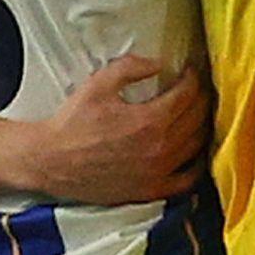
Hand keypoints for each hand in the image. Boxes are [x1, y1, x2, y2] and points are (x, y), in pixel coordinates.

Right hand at [21, 54, 208, 205]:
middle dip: (202, 98)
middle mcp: (161, 148)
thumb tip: (158, 63)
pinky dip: (198, 166)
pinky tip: (196, 154)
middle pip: (197, 118)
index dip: (194, 78)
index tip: (191, 71)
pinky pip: (188, 180)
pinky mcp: (151, 190)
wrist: (51, 161)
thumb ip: (130, 68)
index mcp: (151, 120)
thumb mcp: (98, 85)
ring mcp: (159, 172)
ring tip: (199, 114)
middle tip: (198, 88)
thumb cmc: (72, 123)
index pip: (188, 95)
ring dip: (203, 126)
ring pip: (198, 146)